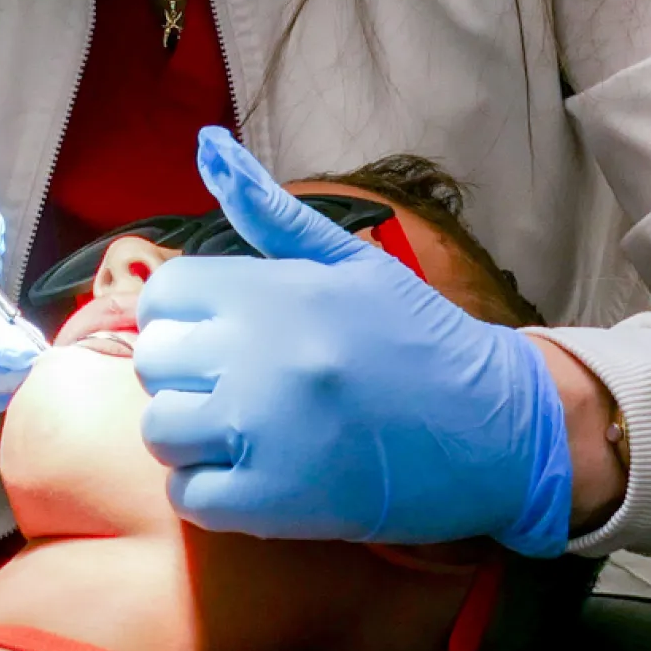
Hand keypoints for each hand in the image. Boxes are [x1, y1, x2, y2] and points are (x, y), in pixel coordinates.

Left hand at [133, 129, 572, 554]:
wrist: (495, 425)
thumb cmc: (418, 337)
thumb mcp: (350, 260)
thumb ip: (270, 212)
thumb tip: (209, 149)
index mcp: (269, 291)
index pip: (163, 295)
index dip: (181, 316)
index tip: (216, 333)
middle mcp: (256, 356)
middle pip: (155, 363)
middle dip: (185, 374)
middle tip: (236, 383)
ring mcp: (262, 432)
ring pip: (161, 431)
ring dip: (193, 434)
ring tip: (244, 430)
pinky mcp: (274, 501)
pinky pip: (190, 496)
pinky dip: (210, 491)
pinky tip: (253, 475)